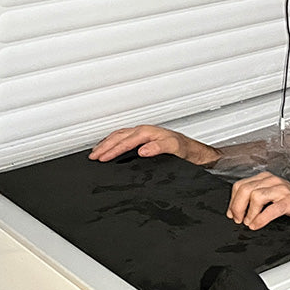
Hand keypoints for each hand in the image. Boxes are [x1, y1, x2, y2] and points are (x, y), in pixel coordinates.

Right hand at [88, 125, 219, 163]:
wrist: (197, 153)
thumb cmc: (187, 151)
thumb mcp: (175, 149)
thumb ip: (159, 148)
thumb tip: (143, 150)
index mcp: (149, 133)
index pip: (126, 141)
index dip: (113, 150)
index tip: (102, 158)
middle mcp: (145, 131)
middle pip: (119, 137)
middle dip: (104, 146)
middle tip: (93, 156)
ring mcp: (145, 134)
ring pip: (119, 135)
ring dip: (106, 143)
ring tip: (95, 152)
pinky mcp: (145, 139)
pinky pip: (124, 137)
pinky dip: (113, 142)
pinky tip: (110, 148)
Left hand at [227, 172, 289, 229]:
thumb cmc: (289, 204)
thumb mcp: (268, 197)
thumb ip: (252, 200)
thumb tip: (233, 211)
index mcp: (264, 178)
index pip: (240, 185)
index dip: (232, 201)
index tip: (232, 214)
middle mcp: (272, 180)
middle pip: (245, 190)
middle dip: (238, 207)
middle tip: (238, 220)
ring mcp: (282, 189)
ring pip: (256, 196)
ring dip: (249, 213)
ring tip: (249, 223)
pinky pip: (271, 209)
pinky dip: (261, 219)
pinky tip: (257, 225)